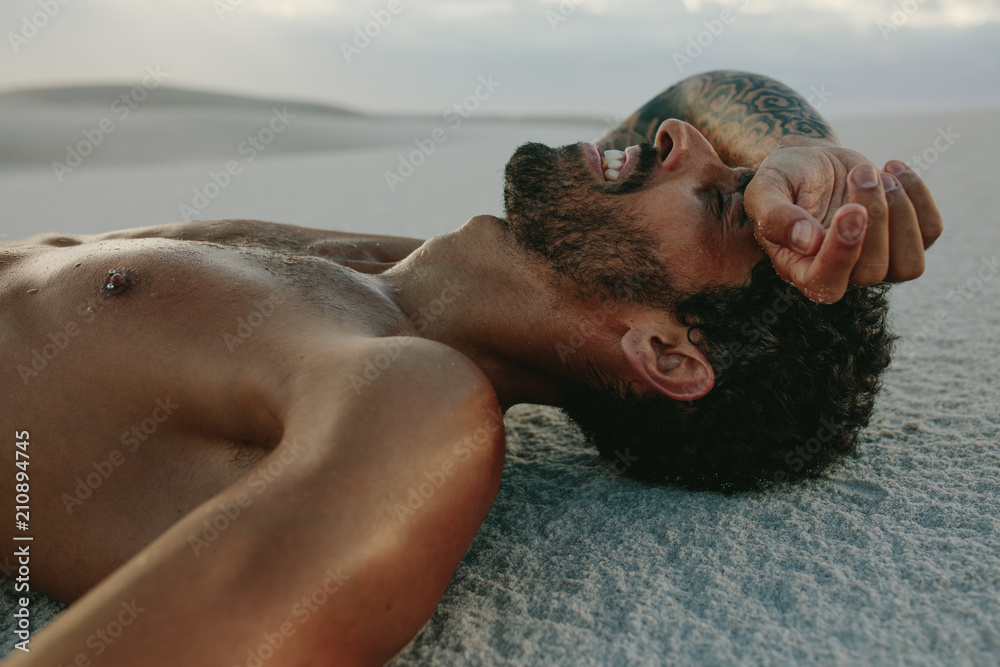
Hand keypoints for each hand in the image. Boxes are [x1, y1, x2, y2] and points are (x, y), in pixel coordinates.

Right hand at [744, 146, 942, 302]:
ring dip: (901, 214)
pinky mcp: (904, 240)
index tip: (849, 210)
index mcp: (801, 269)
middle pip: (873, 271)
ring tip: (879, 174)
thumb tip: (807, 242)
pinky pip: (930, 232)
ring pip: (909, 265)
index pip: (826, 284)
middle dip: (875, 216)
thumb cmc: (785, 178)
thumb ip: (774, 216)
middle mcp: (842, 276)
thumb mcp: (765, 189)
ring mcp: (878, 262)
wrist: (813, 163)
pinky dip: (918, 195)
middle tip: (860, 173)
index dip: (842, 254)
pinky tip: (893, 168)